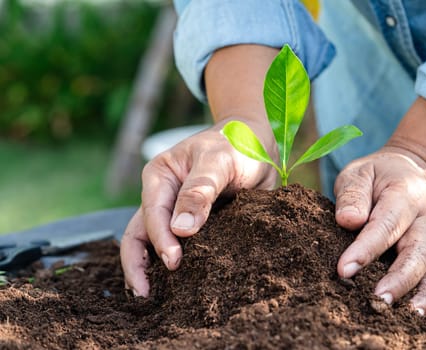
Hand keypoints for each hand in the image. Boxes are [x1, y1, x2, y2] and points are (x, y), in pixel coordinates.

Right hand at [120, 119, 276, 296]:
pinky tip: (176, 285)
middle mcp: (162, 195)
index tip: (173, 262)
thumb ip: (200, 191)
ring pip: (153, 242)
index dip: (160, 240)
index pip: (152, 213)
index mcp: (160, 176)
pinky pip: (179, 245)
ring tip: (151, 297)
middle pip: (140, 232)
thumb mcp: (218, 162)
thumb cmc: (236, 145)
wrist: (257, 144)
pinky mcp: (194, 223)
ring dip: (150, 268)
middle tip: (145, 295)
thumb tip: (180, 230)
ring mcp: (176, 210)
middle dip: (137, 264)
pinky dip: (172, 263)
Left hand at [334, 147, 425, 314]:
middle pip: (417, 252)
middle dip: (399, 279)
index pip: (385, 225)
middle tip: (378, 300)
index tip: (344, 270)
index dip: (366, 249)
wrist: (409, 171)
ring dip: (424, 293)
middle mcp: (424, 219)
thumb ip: (353, 194)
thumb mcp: (359, 173)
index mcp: (404, 195)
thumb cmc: (377, 175)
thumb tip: (349, 221)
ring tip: (408, 317)